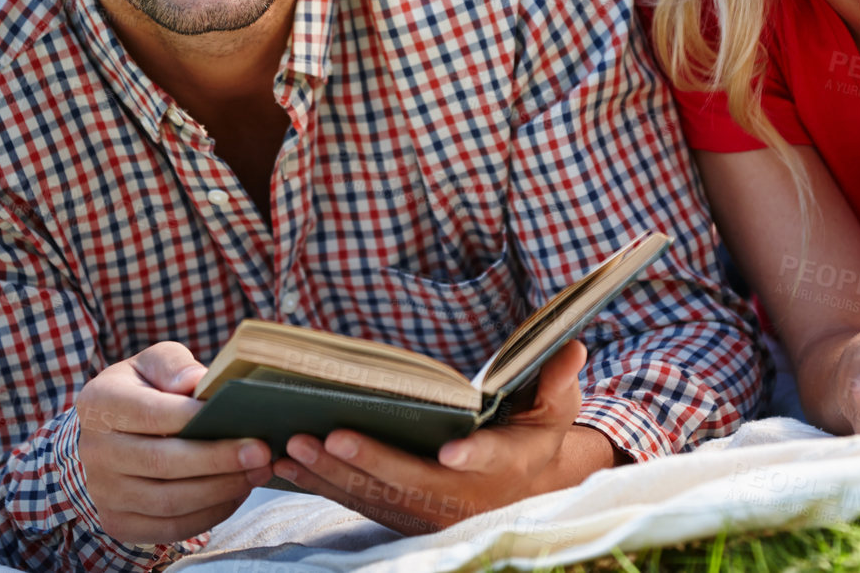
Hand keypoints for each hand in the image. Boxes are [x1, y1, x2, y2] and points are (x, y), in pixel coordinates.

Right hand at [74, 342, 273, 544]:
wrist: (105, 436)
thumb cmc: (139, 392)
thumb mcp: (150, 364)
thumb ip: (173, 365)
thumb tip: (197, 382)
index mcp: (100, 404)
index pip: (151, 414)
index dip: (195, 418)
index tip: (240, 419)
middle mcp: (96, 452)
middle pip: (162, 463)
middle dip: (218, 460)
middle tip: (262, 452)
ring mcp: (105, 493)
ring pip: (169, 501)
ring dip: (221, 490)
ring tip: (258, 472)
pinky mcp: (120, 522)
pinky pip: (170, 527)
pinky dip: (210, 514)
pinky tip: (237, 492)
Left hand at [272, 340, 610, 533]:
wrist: (520, 493)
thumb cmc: (534, 437)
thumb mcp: (556, 411)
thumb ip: (558, 381)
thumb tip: (572, 346)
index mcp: (505, 464)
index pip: (490, 460)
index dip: (472, 457)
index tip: (452, 452)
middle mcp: (462, 496)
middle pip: (412, 481)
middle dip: (369, 460)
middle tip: (327, 435)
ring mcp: (427, 510)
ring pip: (376, 495)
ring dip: (331, 474)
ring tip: (292, 446)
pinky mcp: (400, 513)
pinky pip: (357, 501)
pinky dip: (321, 484)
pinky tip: (287, 463)